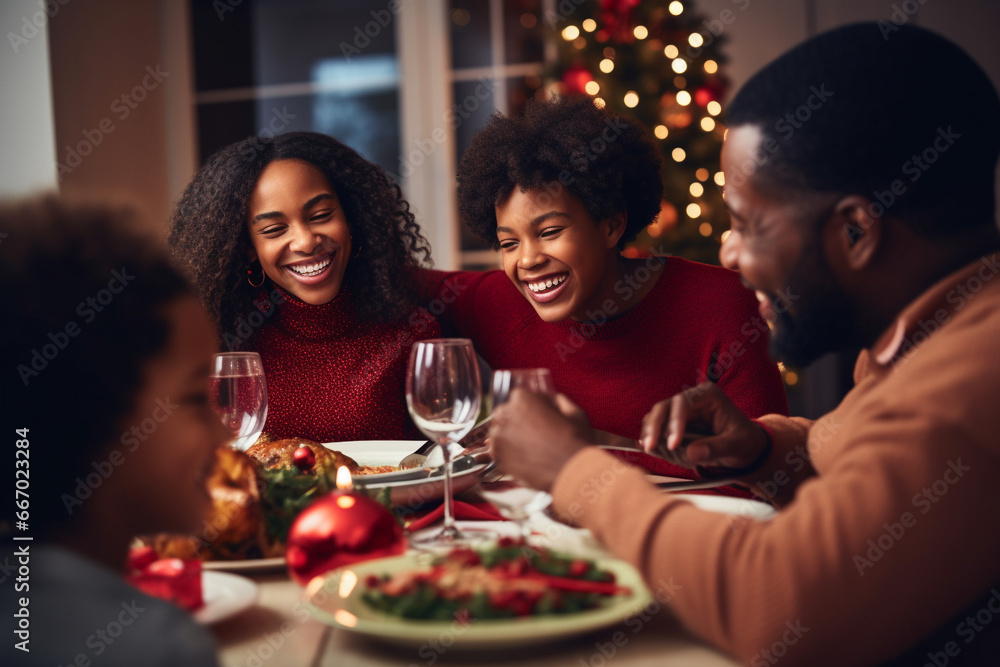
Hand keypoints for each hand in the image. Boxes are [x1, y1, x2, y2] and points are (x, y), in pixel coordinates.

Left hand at [488, 389, 592, 491]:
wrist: (572, 472)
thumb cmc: (576, 440)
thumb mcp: (573, 411)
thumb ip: (556, 400)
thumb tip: (548, 400)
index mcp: (522, 398)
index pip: (518, 398)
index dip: (529, 409)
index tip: (537, 418)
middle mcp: (505, 415)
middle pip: (504, 415)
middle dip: (516, 422)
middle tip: (533, 435)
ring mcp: (499, 438)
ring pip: (499, 434)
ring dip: (510, 439)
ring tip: (530, 449)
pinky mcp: (498, 459)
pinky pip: (499, 454)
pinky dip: (509, 456)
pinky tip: (526, 460)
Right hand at [639, 382, 768, 472]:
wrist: (743, 447)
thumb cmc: (743, 440)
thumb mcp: (735, 445)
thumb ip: (715, 448)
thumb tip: (691, 453)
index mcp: (708, 395)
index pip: (683, 403)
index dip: (675, 422)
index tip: (673, 445)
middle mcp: (690, 398)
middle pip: (663, 407)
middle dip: (654, 428)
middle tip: (650, 447)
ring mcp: (680, 411)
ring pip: (655, 417)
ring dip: (652, 436)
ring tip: (656, 453)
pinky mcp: (673, 424)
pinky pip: (656, 429)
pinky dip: (654, 441)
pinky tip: (656, 452)